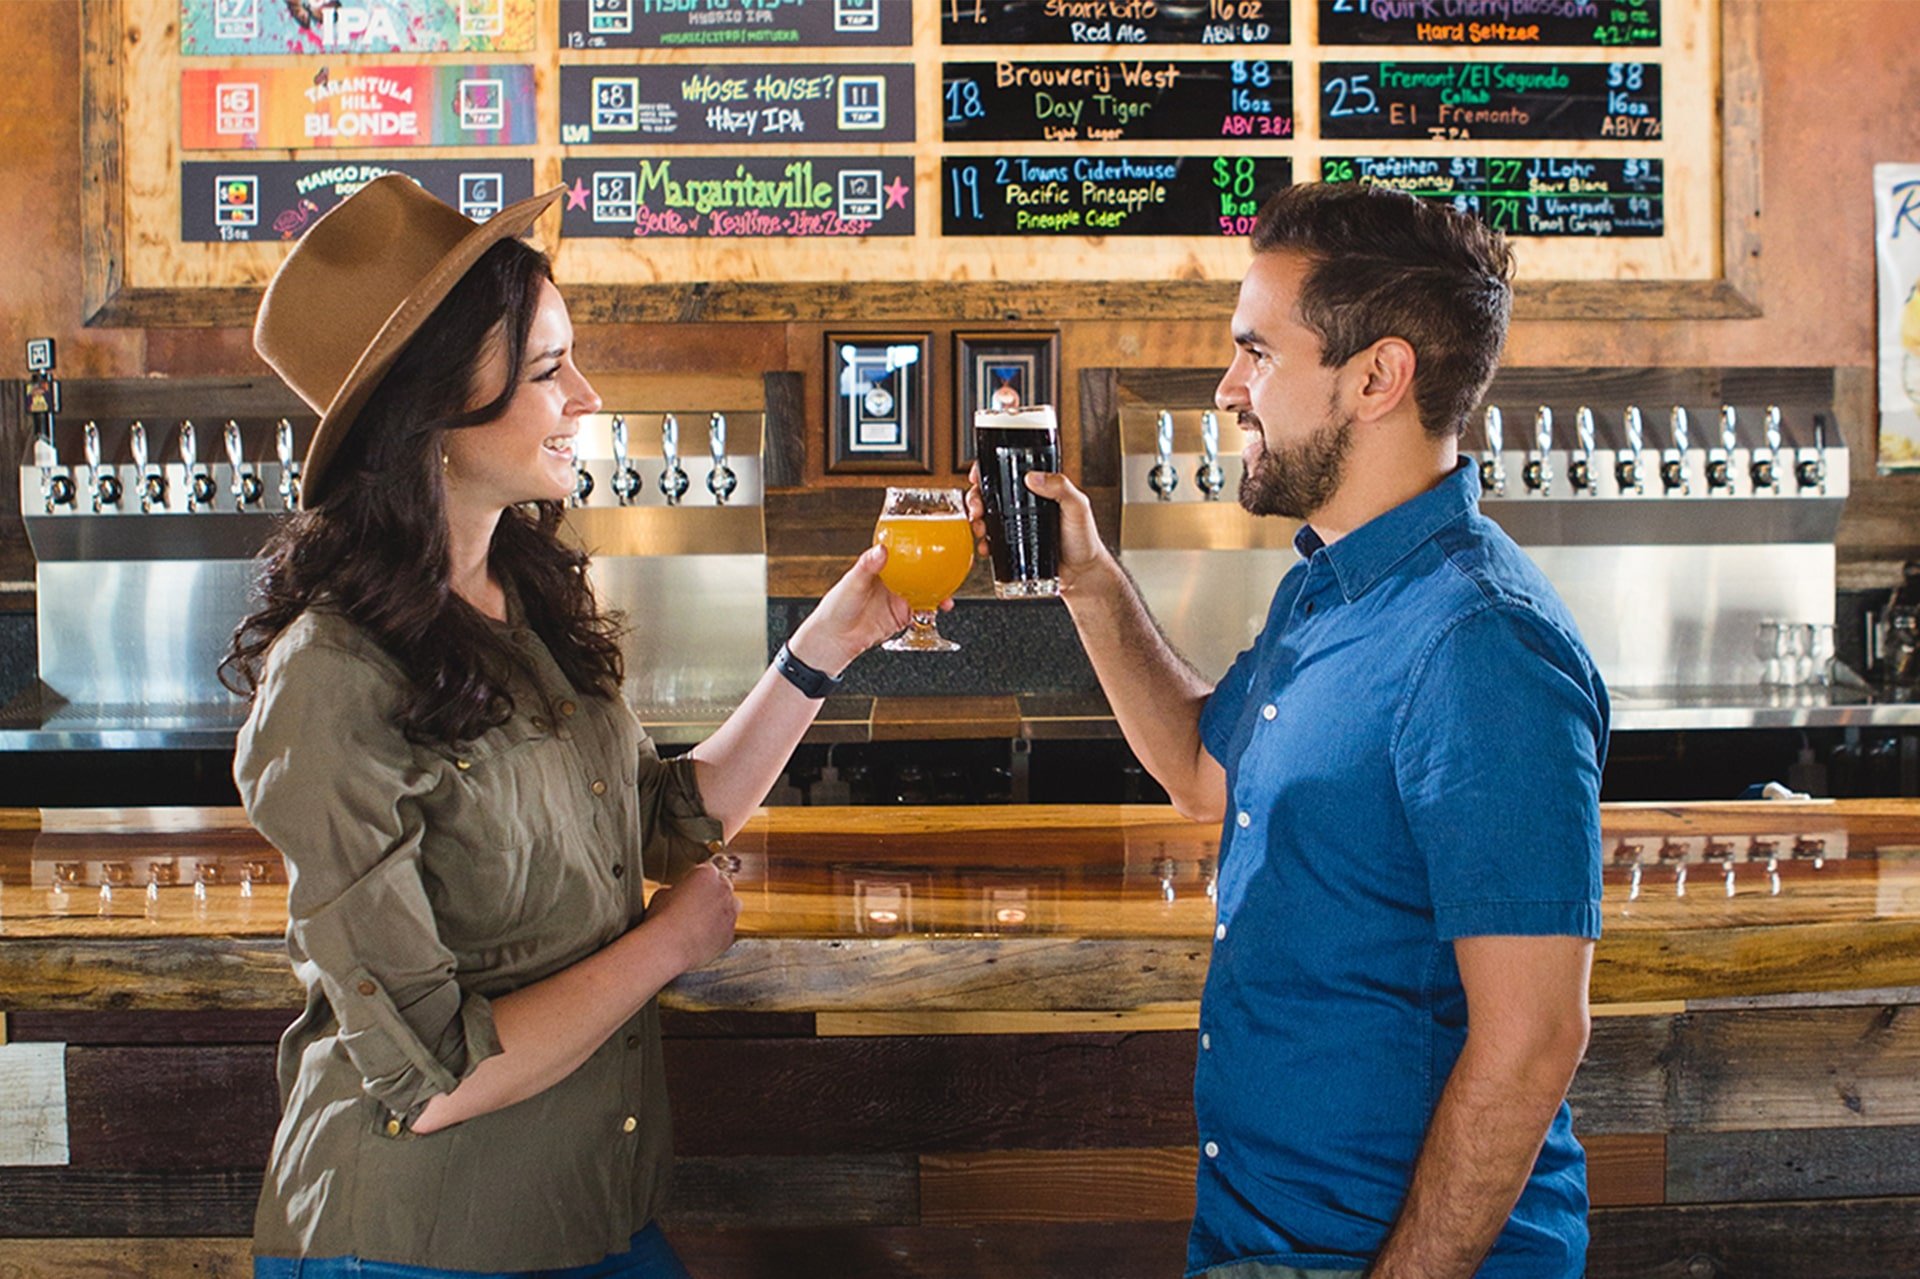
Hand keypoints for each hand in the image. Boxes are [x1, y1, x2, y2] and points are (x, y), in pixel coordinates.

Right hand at [644, 860, 739, 972]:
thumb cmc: (662, 920)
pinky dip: (717, 934)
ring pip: (730, 909)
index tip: (688, 890)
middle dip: (711, 895)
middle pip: (722, 888)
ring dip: (718, 913)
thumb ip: (675, 890)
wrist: (668, 947)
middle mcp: (724, 891)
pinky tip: (700, 939)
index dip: (696, 882)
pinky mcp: (730, 934)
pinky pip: (726, 930)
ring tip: (698, 924)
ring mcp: (730, 913)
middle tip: (693, 907)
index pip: (707, 871)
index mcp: (706, 874)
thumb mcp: (661, 894)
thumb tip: (674, 895)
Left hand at [787, 543, 936, 674]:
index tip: (935, 540)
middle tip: (953, 566)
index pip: (904, 552)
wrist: (835, 639)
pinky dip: (933, 610)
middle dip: (937, 569)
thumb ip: (868, 566)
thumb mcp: (852, 582)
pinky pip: (923, 612)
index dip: (920, 545)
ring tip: (949, 593)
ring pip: (925, 591)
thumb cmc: (836, 607)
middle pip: (920, 571)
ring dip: (939, 591)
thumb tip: (881, 550)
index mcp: (881, 567)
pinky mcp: (902, 616)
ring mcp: (899, 598)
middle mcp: (893, 581)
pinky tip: (939, 609)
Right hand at [965, 462, 1109, 591]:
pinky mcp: (1012, 547)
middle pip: (989, 494)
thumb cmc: (1085, 538)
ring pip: (986, 517)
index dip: (986, 472)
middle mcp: (1023, 505)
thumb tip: (1033, 477)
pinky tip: (986, 547)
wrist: (1082, 574)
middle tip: (977, 509)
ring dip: (975, 520)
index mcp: (1037, 489)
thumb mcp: (1078, 506)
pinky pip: (991, 541)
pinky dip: (982, 543)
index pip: (1006, 472)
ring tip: (980, 529)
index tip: (976, 476)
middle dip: (975, 499)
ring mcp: (1016, 526)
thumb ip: (1061, 487)